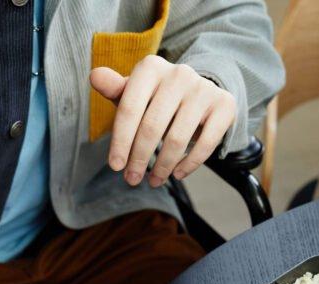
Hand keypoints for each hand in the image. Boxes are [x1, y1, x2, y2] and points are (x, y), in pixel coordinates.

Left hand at [90, 55, 236, 187]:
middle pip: (151, 127)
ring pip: (177, 139)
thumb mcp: (135, 93)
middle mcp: (179, 74)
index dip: (120, 142)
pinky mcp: (224, 105)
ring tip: (154, 181)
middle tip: (132, 179)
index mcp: (151, 68)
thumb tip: (95, 75)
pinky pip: (205, 144)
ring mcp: (203, 89)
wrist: (200, 92)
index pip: (129, 109)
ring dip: (162, 166)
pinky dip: (189, 164)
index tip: (115, 166)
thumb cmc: (156, 98)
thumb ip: (115, 89)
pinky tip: (176, 174)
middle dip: (139, 159)